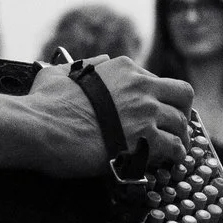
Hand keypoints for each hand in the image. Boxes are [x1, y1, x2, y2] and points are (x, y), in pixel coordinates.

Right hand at [26, 57, 191, 175]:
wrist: (40, 127)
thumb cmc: (44, 104)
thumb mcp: (60, 72)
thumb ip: (81, 66)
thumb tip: (92, 62)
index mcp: (123, 69)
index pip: (156, 80)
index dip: (157, 99)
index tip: (154, 111)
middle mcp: (140, 86)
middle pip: (182, 94)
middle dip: (181, 111)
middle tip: (174, 125)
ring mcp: (145, 112)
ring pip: (181, 123)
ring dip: (180, 137)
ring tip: (174, 148)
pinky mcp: (146, 139)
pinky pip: (175, 148)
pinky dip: (175, 156)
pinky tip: (168, 160)